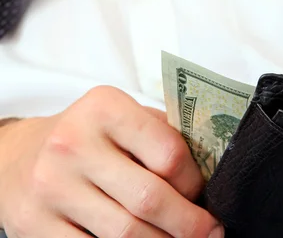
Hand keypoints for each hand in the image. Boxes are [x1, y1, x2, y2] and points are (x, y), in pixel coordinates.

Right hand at [0, 86, 223, 237]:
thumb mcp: (120, 116)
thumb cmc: (85, 134)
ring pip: (126, 234)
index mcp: (104, 108)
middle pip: (149, 199)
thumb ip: (159, 134)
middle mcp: (74, 144)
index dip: (194, 181)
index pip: (168, 152)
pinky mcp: (36, 225)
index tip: (202, 193)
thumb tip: (208, 169)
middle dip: (190, 224)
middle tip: (210, 233)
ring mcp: (53, 187)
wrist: (20, 155)